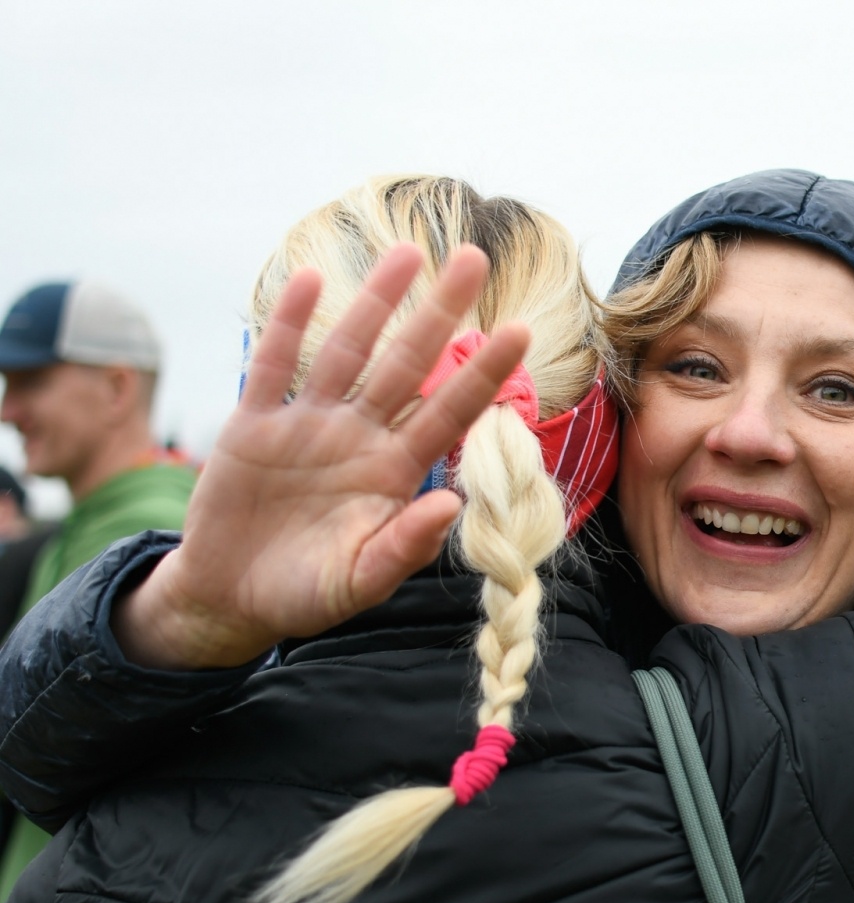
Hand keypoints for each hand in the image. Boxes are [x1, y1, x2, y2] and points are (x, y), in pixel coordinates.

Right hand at [115, 244, 529, 668]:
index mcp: (394, 472)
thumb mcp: (359, 582)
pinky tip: (310, 279)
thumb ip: (405, 546)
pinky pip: (274, 366)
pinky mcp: (253, 426)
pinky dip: (289, 324)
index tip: (522, 329)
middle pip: (408, 363)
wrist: (231, 600)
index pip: (450, 411)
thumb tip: (451, 505)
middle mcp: (359, 437)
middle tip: (474, 257)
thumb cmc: (306, 594)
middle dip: (440, 312)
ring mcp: (307, 426)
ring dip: (375, 301)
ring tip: (407, 252)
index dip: (483, 372)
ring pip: (348, 351)